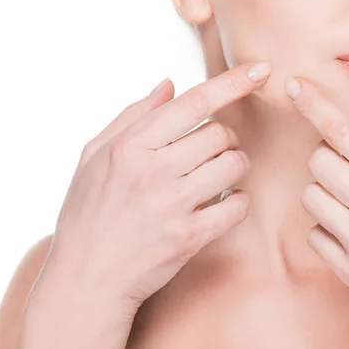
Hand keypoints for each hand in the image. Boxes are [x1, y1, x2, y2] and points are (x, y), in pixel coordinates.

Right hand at [45, 62, 271, 306]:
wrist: (86, 278)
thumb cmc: (87, 214)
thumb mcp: (93, 156)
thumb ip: (132, 116)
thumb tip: (168, 84)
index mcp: (128, 146)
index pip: (193, 103)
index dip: (232, 82)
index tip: (261, 70)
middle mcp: (150, 171)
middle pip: (220, 133)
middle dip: (225, 139)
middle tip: (213, 152)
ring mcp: (171, 205)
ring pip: (233, 165)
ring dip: (235, 166)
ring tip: (217, 176)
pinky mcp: (187, 237)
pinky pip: (236, 206)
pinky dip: (236, 201)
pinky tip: (220, 204)